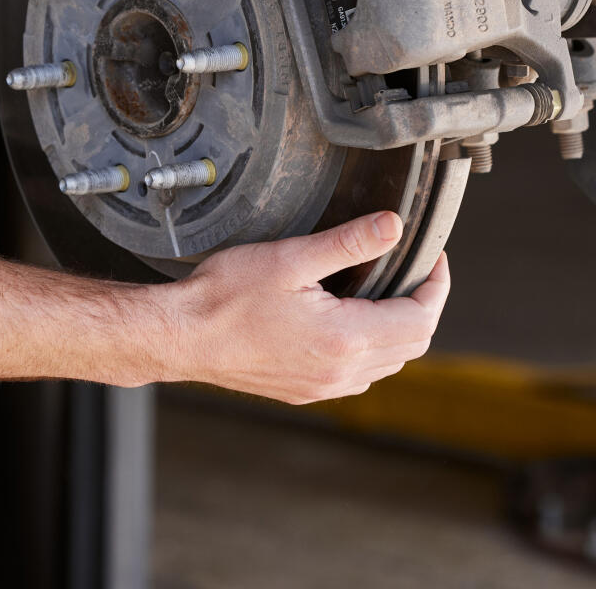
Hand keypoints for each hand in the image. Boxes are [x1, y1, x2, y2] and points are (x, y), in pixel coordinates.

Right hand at [156, 212, 449, 402]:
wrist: (182, 336)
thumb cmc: (224, 297)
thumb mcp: (289, 258)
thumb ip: (347, 243)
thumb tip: (392, 227)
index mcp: (345, 337)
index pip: (421, 318)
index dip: (436, 286)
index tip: (433, 260)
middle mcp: (341, 370)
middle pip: (411, 345)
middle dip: (421, 306)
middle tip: (412, 271)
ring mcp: (323, 386)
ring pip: (386, 364)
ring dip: (396, 330)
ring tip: (381, 291)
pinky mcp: (304, 391)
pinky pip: (357, 376)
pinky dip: (369, 350)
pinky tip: (346, 324)